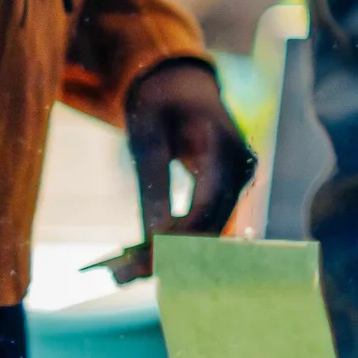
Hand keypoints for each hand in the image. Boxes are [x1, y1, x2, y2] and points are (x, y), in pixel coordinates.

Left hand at [121, 59, 255, 274]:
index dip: (172, 238)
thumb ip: (153, 186)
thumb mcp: (147, 138)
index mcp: (223, 147)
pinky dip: (175, 238)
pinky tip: (140, 252)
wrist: (182, 81)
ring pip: (207, 230)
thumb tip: (153, 238)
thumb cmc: (160, 101)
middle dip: (165, 254)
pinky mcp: (228, 188)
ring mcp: (239, 179)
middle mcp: (240, 166)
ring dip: (168, 252)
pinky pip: (205, 221)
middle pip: (208, 226)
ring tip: (120, 270)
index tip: (134, 260)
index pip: (204, 206)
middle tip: (117, 275)